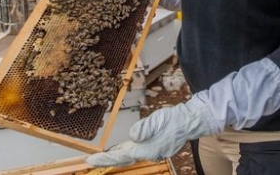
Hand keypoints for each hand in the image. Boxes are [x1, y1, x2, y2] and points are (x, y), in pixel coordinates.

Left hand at [86, 99, 212, 166]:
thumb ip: (144, 128)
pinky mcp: (155, 147)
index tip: (90, 160)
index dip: (104, 159)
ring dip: (116, 156)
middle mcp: (148, 154)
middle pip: (123, 159)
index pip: (121, 156)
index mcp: (146, 149)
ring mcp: (152, 152)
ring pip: (130, 156)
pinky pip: (136, 152)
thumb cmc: (174, 119)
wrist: (190, 121)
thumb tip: (133, 136)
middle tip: (90, 161)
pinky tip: (121, 149)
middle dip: (107, 160)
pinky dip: (125, 152)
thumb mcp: (157, 120)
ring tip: (101, 156)